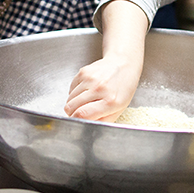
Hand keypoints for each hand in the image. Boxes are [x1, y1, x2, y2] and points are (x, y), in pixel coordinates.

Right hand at [64, 0, 148, 121]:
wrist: (124, 64)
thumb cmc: (123, 88)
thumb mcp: (119, 109)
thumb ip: (103, 121)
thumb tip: (86, 127)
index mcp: (110, 101)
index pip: (82, 114)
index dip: (76, 121)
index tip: (77, 122)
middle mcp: (100, 88)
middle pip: (71, 107)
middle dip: (72, 113)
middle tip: (81, 112)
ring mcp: (90, 78)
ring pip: (69, 98)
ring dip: (74, 103)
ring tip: (87, 100)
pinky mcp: (84, 72)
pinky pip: (70, 89)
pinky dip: (75, 93)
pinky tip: (86, 91)